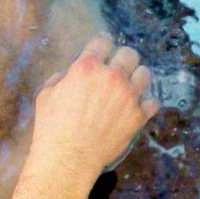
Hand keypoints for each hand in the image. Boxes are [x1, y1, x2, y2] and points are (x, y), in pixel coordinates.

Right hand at [29, 33, 159, 176]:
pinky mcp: (139, 115)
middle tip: (118, 68)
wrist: (69, 158)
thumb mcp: (47, 95)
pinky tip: (138, 106)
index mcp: (87, 67)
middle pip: (129, 53)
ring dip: (137, 77)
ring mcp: (128, 96)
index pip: (103, 41)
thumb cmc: (52, 127)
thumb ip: (62, 77)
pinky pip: (152, 101)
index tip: (103, 47)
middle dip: (123, 58)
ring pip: (145, 73)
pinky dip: (146, 103)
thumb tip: (71, 73)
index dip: (102, 43)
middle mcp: (112, 77)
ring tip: (130, 85)